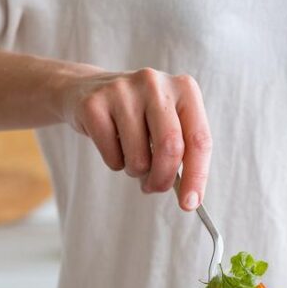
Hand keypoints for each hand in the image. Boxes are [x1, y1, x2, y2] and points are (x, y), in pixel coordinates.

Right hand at [59, 67, 211, 209]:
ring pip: (139, 157)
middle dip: (163, 179)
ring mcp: (122, 91)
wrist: (87, 90)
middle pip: (170, 147)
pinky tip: (111, 143)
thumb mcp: (167, 123)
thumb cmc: (138, 115)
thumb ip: (182, 152)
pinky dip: (114, 162)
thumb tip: (189, 196)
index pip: (199, 139)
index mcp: (184, 88)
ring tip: (131, 155)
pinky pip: (112, 156)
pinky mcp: (94, 104)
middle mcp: (155, 84)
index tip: (190, 203)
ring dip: (136, 171)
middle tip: (155, 187)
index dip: (197, 176)